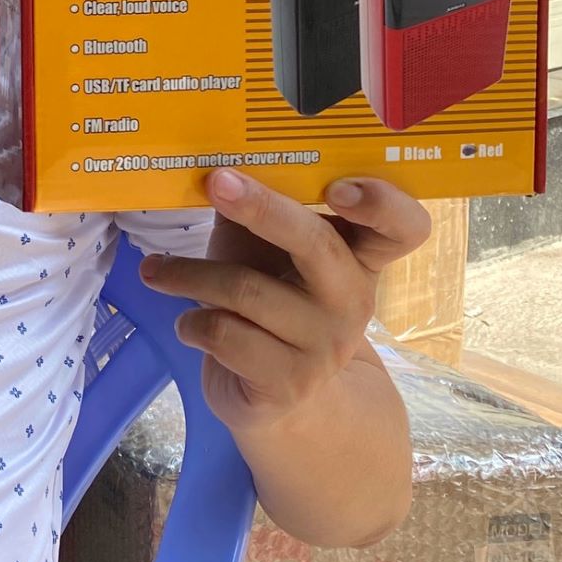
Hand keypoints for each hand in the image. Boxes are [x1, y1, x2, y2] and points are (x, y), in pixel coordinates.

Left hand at [137, 171, 429, 437]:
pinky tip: (186, 323)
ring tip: (156, 271)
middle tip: (214, 182)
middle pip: (316, 243)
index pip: (404, 225)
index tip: (337, 187)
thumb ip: (258, 209)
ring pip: (247, 290)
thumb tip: (216, 162)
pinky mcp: (288, 383)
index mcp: (360, 257)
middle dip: (260, 207)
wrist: (281, 400)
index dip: (382, 202)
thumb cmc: (271, 303)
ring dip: (189, 274)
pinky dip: (191, 322)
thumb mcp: (268, 251)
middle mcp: (354, 299)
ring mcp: (325, 346)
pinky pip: (226, 335)